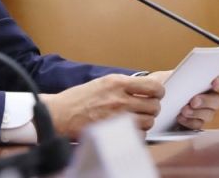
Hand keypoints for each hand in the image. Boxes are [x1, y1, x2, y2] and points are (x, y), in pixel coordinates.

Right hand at [40, 73, 163, 137]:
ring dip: (145, 121)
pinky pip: (138, 135)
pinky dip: (137, 133)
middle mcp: (120, 99)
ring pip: (148, 122)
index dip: (158, 92)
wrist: (59, 114)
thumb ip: (124, 85)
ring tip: (136, 119)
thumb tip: (145, 88)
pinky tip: (129, 129)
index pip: (153, 87)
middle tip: (145, 108)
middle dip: (152, 107)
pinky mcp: (114, 132)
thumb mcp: (102, 82)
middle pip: (154, 106)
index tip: (155, 94)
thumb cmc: (78, 99)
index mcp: (117, 82)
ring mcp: (117, 117)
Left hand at [142, 71, 218, 130]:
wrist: (156, 97)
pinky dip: (189, 122)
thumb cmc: (166, 83)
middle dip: (206, 101)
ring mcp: (205, 111)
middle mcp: (211, 96)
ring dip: (197, 113)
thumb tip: (182, 77)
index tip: (214, 82)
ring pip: (209, 114)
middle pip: (218, 100)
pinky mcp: (196, 122)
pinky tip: (180, 118)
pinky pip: (198, 125)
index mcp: (210, 80)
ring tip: (183, 110)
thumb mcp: (171, 75)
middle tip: (193, 100)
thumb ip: (179, 75)